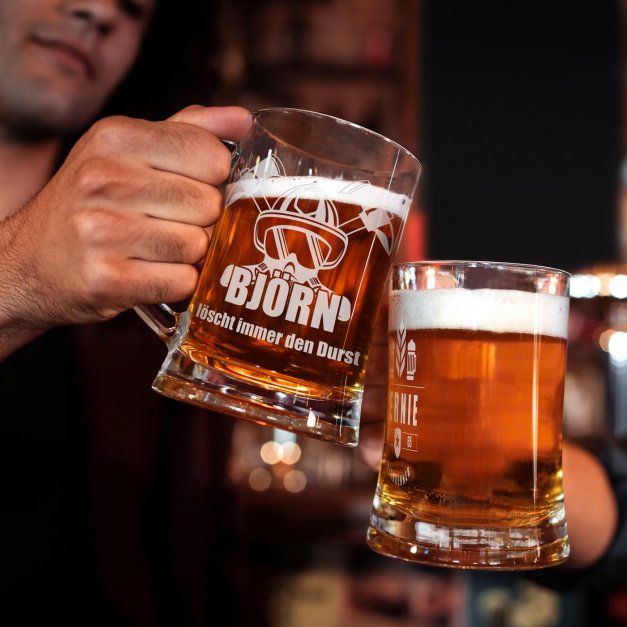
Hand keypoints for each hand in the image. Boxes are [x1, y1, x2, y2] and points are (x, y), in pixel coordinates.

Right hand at [0, 105, 251, 355]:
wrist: (31, 261)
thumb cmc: (92, 204)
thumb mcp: (128, 151)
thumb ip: (187, 130)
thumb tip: (243, 120)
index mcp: (115, 137)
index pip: (212, 155)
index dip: (212, 179)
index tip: (189, 187)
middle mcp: (104, 179)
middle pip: (208, 204)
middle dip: (198, 220)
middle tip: (166, 224)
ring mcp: (102, 230)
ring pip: (197, 245)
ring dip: (187, 255)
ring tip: (155, 250)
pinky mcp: (106, 278)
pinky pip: (181, 282)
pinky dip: (175, 284)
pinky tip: (149, 273)